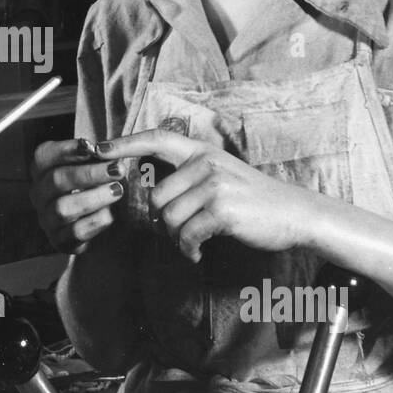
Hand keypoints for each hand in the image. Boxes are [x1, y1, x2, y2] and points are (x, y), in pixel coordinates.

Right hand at [29, 138, 125, 252]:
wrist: (102, 224)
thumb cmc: (97, 186)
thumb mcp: (95, 166)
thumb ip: (98, 156)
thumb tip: (105, 149)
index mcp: (42, 171)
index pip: (44, 156)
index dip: (68, 150)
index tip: (93, 147)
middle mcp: (39, 194)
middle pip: (56, 180)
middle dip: (90, 173)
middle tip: (117, 169)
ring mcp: (47, 219)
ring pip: (63, 208)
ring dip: (94, 197)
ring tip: (118, 191)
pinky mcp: (60, 241)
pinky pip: (75, 232)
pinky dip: (96, 221)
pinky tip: (112, 214)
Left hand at [95, 130, 316, 261]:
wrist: (294, 214)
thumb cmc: (253, 200)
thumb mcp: (222, 174)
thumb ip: (190, 176)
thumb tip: (154, 196)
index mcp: (201, 152)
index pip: (157, 138)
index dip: (124, 142)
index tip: (98, 148)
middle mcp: (205, 163)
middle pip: (156, 197)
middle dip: (162, 222)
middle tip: (182, 234)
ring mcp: (214, 185)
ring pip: (168, 218)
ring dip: (176, 239)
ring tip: (193, 244)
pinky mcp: (221, 210)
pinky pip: (186, 235)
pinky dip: (188, 250)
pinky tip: (198, 254)